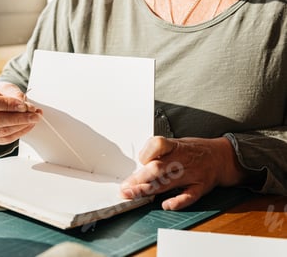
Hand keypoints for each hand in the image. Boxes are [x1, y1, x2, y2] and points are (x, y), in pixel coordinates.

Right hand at [0, 81, 41, 144]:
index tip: (24, 105)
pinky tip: (27, 126)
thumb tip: (24, 103)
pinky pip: (4, 140)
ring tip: (33, 119)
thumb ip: (13, 93)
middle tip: (34, 115)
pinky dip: (18, 133)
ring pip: (1, 132)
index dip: (8, 105)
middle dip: (18, 119)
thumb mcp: (3, 87)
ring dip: (21, 127)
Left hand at [119, 136, 245, 209]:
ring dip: (147, 190)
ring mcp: (191, 174)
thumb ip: (158, 151)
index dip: (146, 153)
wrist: (222, 157)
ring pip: (167, 183)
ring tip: (131, 195)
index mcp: (175, 146)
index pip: (157, 144)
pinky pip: (189, 196)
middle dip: (138, 179)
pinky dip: (178, 201)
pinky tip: (166, 205)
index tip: (140, 161)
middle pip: (157, 168)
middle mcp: (182, 160)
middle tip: (125, 188)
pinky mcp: (200, 187)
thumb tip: (139, 162)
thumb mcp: (176, 142)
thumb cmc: (194, 150)